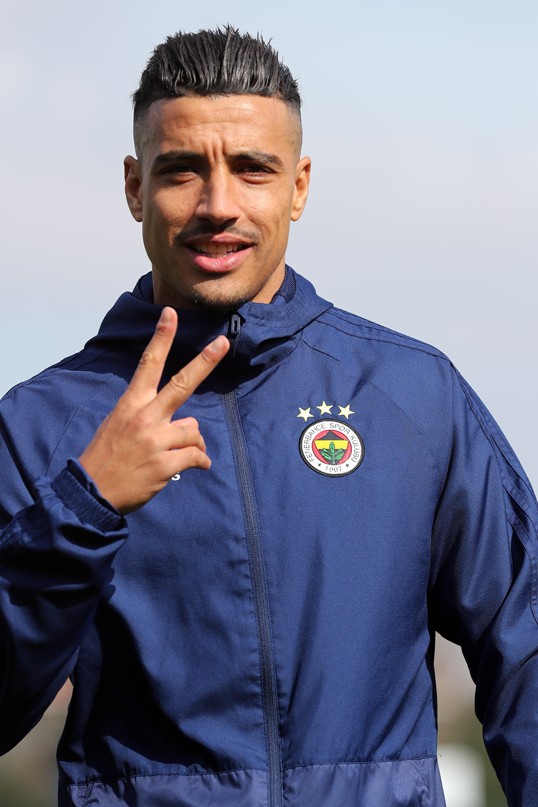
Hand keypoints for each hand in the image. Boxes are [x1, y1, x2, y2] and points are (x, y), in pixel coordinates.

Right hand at [79, 307, 228, 513]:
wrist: (90, 492)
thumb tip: (189, 426)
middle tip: (223, 343)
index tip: (170, 314)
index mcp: (131, 404)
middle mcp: (144, 417)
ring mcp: (155, 440)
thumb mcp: (119, 426)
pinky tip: (192, 467)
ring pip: (194, 431)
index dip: (161, 338)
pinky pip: (196, 456)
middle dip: (205, 361)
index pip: (148, 364)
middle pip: (182, 384)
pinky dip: (198, 462)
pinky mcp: (165, 464)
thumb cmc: (108, 458)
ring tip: (176, 454)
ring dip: (192, 444)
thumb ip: (152, 419)